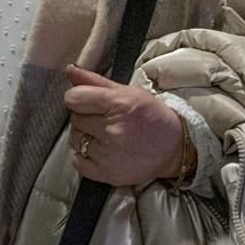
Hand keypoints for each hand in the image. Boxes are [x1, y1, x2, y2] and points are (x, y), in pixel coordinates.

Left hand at [64, 65, 187, 185]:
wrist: (174, 147)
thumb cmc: (151, 116)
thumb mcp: (128, 92)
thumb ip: (95, 81)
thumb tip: (71, 70)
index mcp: (119, 104)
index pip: (74, 98)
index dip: (78, 98)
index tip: (87, 101)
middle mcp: (113, 130)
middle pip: (75, 119)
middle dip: (85, 116)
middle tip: (103, 118)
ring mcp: (109, 154)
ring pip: (75, 139)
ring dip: (84, 135)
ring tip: (104, 134)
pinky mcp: (107, 173)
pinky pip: (78, 161)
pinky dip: (84, 155)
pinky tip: (100, 149)